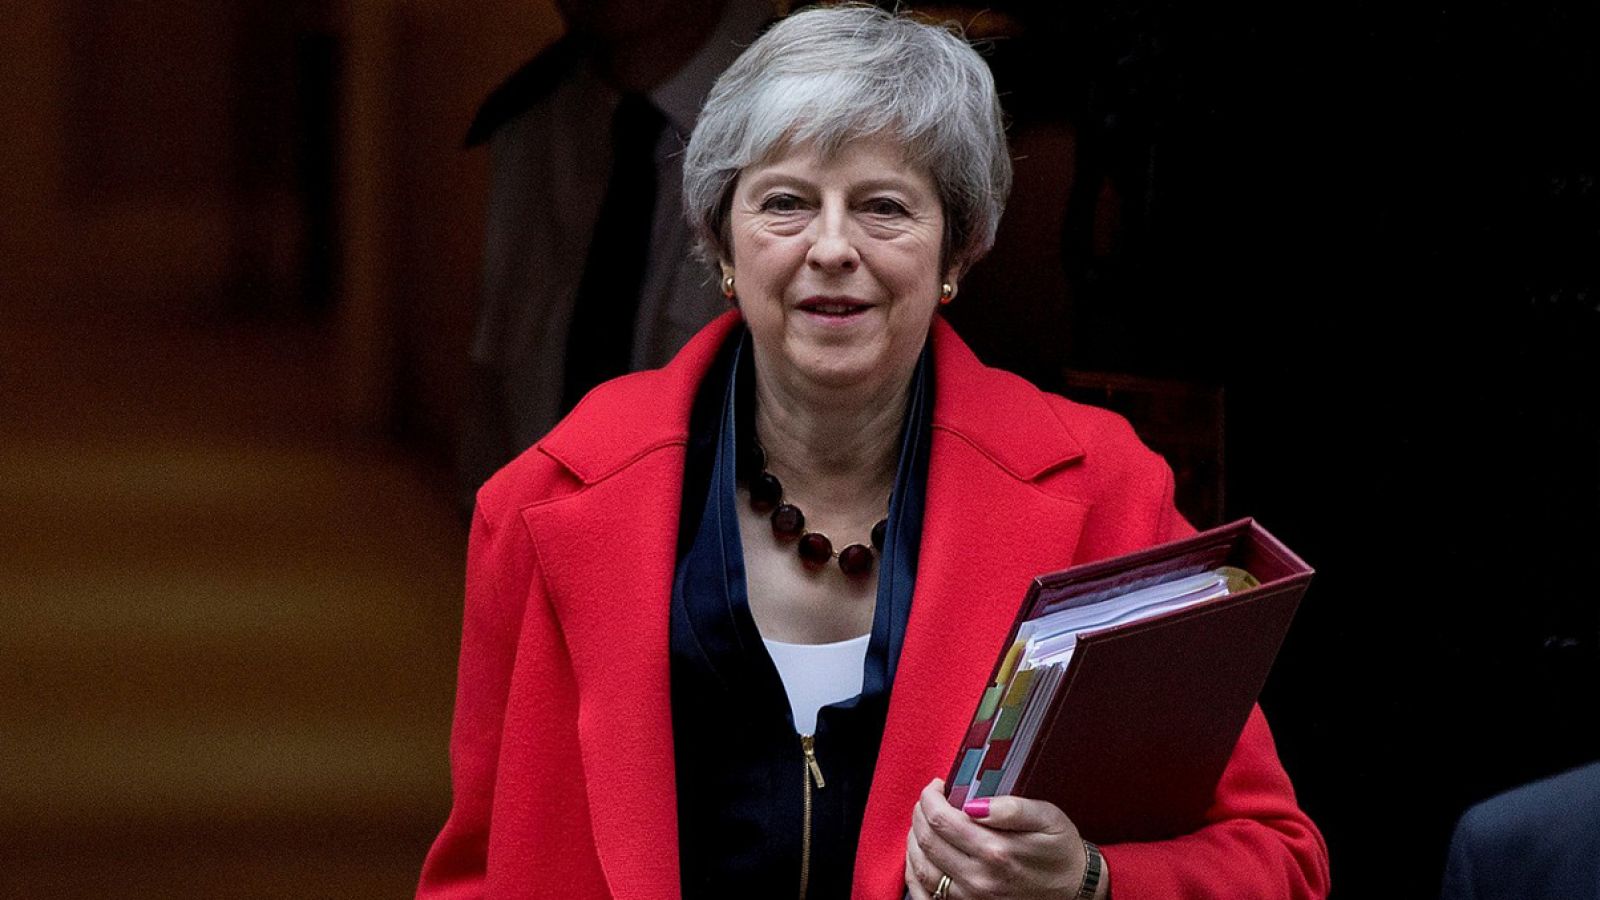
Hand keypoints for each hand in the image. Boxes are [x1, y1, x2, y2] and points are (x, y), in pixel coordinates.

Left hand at [904, 779, 1101, 899]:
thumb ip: (1011, 808)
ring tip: (923, 822)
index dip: (931, 797)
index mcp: (996, 851)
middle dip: (920, 814)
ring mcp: (971, 898)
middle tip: (928, 800)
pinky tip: (921, 856)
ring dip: (914, 840)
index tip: (937, 786)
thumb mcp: (1047, 818)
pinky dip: (915, 873)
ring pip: (920, 868)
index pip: (941, 819)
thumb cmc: (1061, 851)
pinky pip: (926, 894)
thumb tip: (973, 804)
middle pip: (926, 841)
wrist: (1076, 891)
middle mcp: (979, 878)